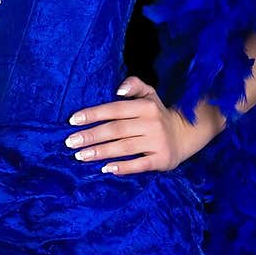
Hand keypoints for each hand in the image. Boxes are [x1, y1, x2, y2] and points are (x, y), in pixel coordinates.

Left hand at [63, 75, 193, 175]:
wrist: (185, 135)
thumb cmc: (157, 115)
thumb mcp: (150, 95)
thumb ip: (134, 85)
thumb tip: (118, 88)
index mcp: (146, 106)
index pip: (115, 109)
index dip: (93, 114)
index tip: (72, 121)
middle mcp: (152, 123)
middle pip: (116, 130)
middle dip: (91, 136)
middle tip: (70, 142)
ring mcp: (157, 142)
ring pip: (124, 147)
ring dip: (101, 152)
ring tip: (80, 156)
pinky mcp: (161, 159)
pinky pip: (140, 164)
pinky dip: (123, 167)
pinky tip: (106, 169)